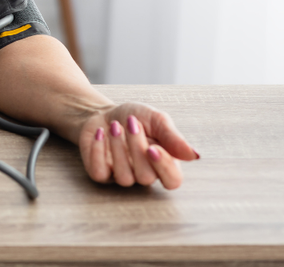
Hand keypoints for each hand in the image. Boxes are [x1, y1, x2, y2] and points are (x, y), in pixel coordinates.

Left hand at [78, 102, 198, 188]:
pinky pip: (99, 174)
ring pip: (124, 177)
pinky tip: (100, 133)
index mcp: (163, 164)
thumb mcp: (156, 120)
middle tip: (132, 123)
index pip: (173, 181)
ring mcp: (121, 176)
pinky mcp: (100, 173)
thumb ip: (174, 137)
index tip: (152, 147)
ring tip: (114, 126)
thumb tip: (195, 155)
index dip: (164, 168)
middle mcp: (144, 174)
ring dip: (117, 148)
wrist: (104, 112)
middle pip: (146, 177)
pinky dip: (98, 152)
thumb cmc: (134, 117)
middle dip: (136, 147)